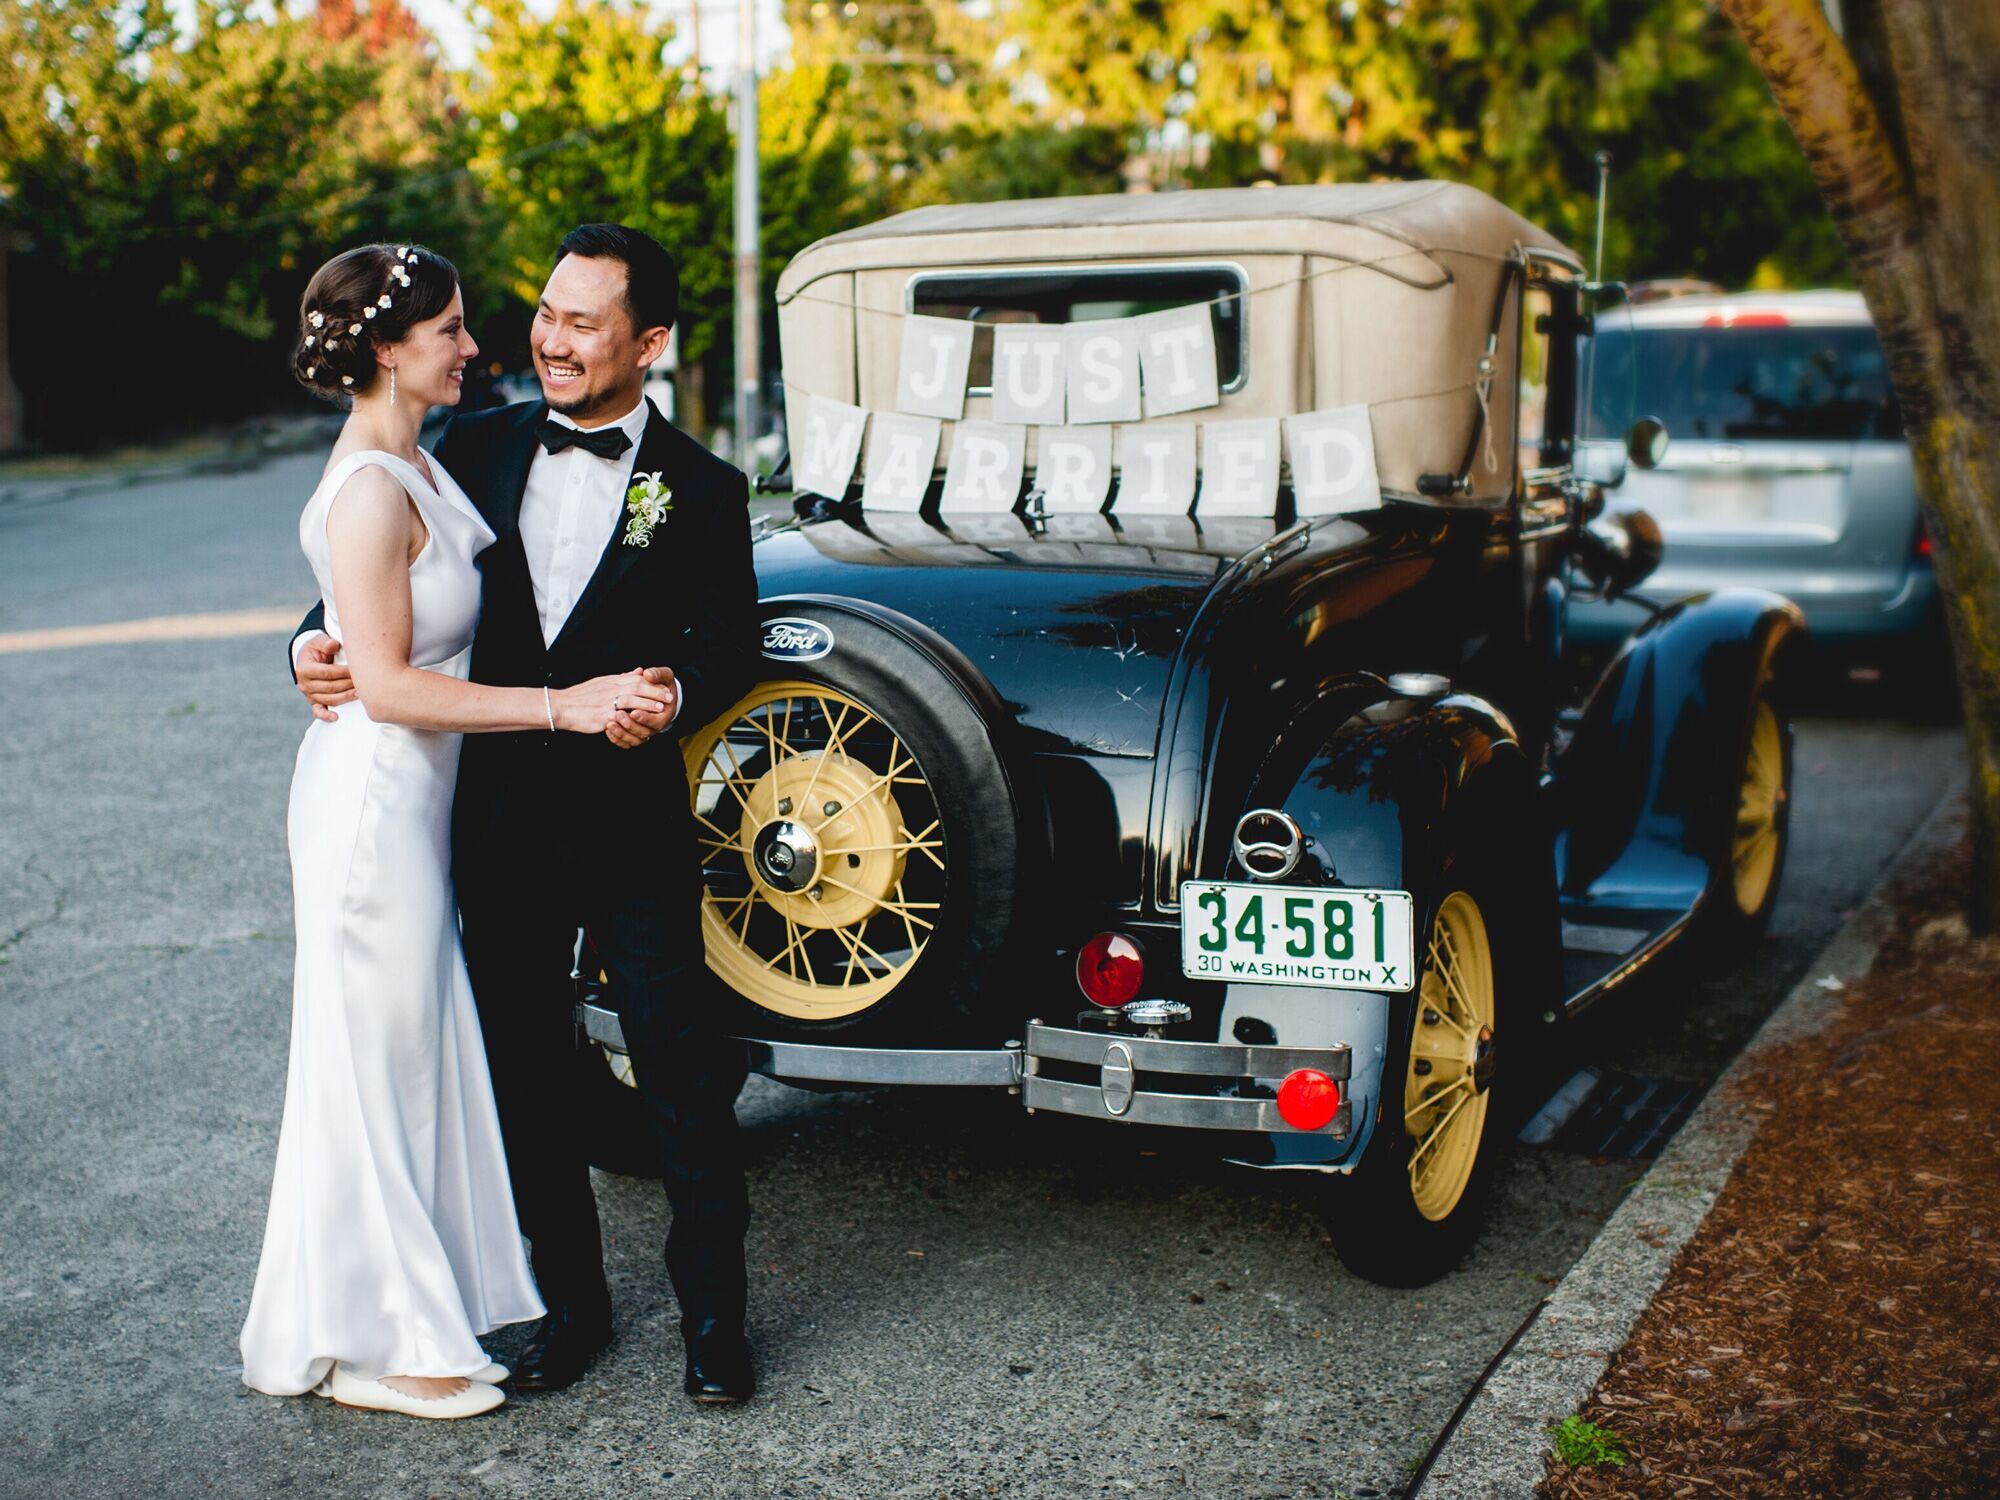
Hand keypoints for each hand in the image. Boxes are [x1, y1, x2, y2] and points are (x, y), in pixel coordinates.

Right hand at [298, 633, 355, 721]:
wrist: (309, 659)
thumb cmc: (317, 649)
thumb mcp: (318, 640)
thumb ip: (325, 642)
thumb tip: (333, 644)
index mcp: (304, 669)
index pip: (327, 673)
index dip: (343, 672)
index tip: (358, 670)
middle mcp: (304, 684)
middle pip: (331, 687)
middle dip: (349, 684)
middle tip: (365, 682)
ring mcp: (308, 695)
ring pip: (330, 699)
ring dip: (347, 697)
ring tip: (361, 693)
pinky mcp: (314, 702)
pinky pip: (318, 711)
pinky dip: (326, 716)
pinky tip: (336, 717)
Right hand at [552, 670, 671, 735]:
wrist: (562, 706)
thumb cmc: (582, 696)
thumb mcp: (603, 681)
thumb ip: (622, 677)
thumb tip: (639, 670)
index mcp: (612, 681)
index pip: (636, 678)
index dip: (652, 683)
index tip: (665, 687)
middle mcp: (610, 689)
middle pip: (637, 687)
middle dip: (655, 692)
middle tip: (668, 698)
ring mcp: (606, 702)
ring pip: (631, 700)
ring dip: (647, 704)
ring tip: (660, 709)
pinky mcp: (602, 715)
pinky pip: (619, 716)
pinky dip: (631, 718)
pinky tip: (641, 721)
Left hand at [607, 666, 677, 749]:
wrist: (659, 693)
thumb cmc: (662, 683)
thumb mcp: (664, 676)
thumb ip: (657, 674)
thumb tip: (648, 673)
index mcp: (664, 714)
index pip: (656, 721)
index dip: (645, 717)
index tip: (634, 711)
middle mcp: (655, 726)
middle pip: (643, 732)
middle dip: (630, 725)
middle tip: (618, 715)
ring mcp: (644, 731)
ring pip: (634, 740)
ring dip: (621, 733)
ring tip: (609, 723)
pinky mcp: (634, 734)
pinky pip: (626, 742)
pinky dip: (617, 738)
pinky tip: (607, 729)